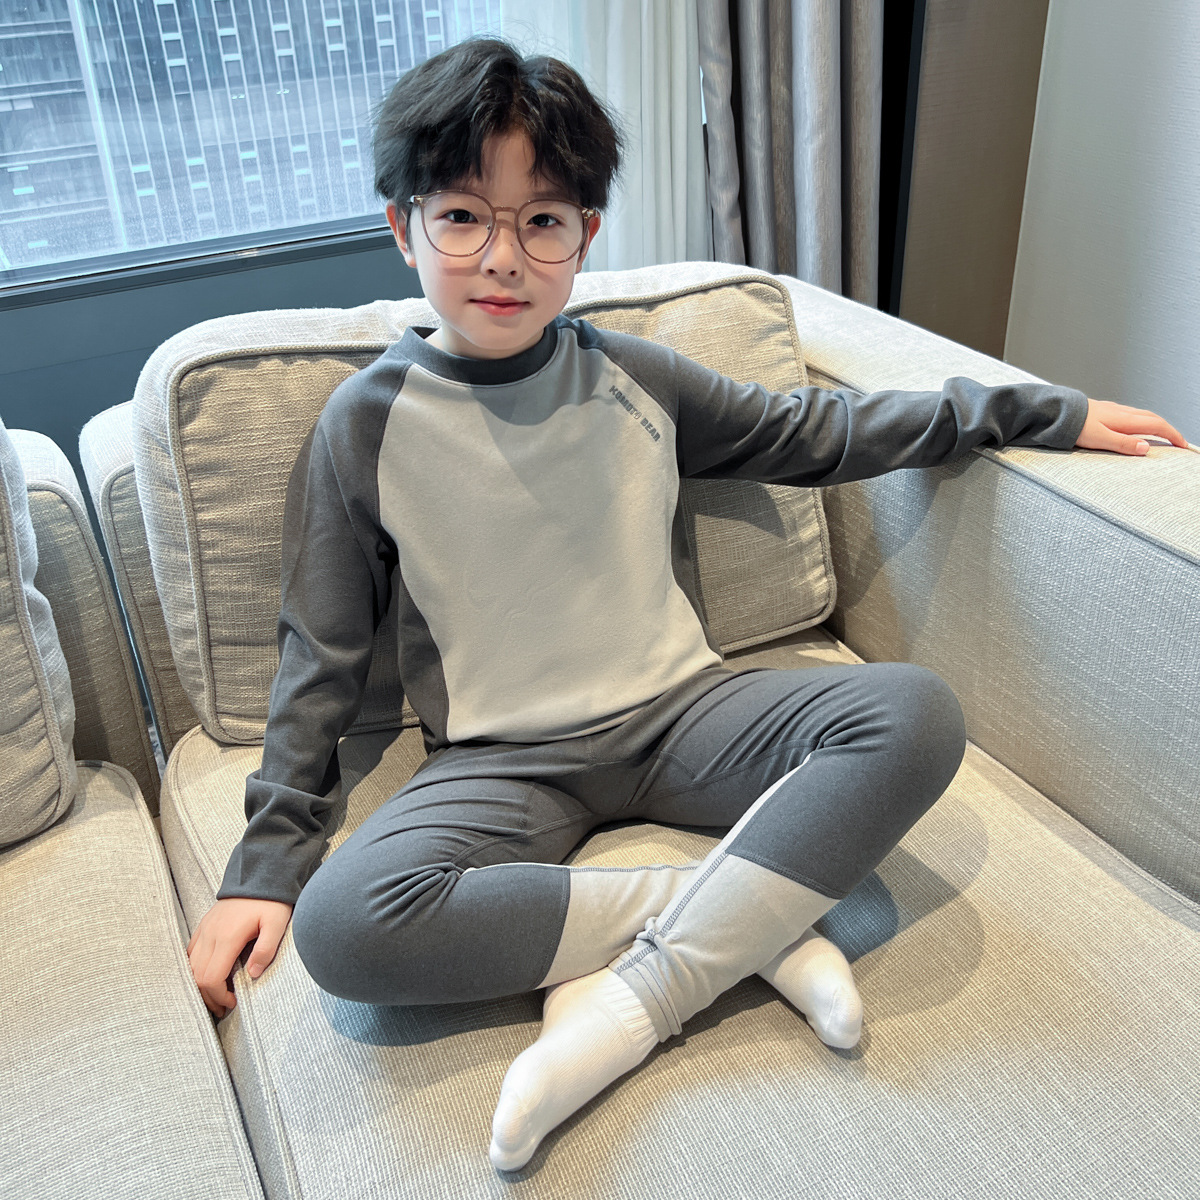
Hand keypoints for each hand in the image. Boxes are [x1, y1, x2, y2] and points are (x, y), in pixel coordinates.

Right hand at [186, 896, 293, 1018]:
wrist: (260, 874)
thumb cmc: (271, 900)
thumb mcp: (277, 923)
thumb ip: (265, 949)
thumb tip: (252, 975)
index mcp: (227, 937)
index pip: (210, 978)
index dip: (218, 996)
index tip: (233, 1003)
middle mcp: (210, 934)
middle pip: (197, 976)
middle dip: (209, 997)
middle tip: (224, 1007)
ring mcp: (204, 929)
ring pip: (191, 966)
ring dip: (201, 985)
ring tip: (217, 996)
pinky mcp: (204, 925)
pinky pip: (191, 952)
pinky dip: (196, 969)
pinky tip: (209, 975)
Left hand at [1075, 398, 1188, 454]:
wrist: (1055, 411)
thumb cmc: (1073, 425)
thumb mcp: (1099, 438)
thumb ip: (1122, 443)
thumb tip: (1145, 447)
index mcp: (1124, 419)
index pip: (1156, 425)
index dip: (1172, 435)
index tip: (1182, 445)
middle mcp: (1121, 412)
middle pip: (1152, 418)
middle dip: (1168, 429)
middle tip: (1177, 441)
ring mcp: (1113, 409)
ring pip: (1141, 415)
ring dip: (1155, 424)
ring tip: (1160, 435)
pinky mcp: (1104, 410)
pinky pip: (1129, 414)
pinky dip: (1140, 421)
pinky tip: (1133, 426)